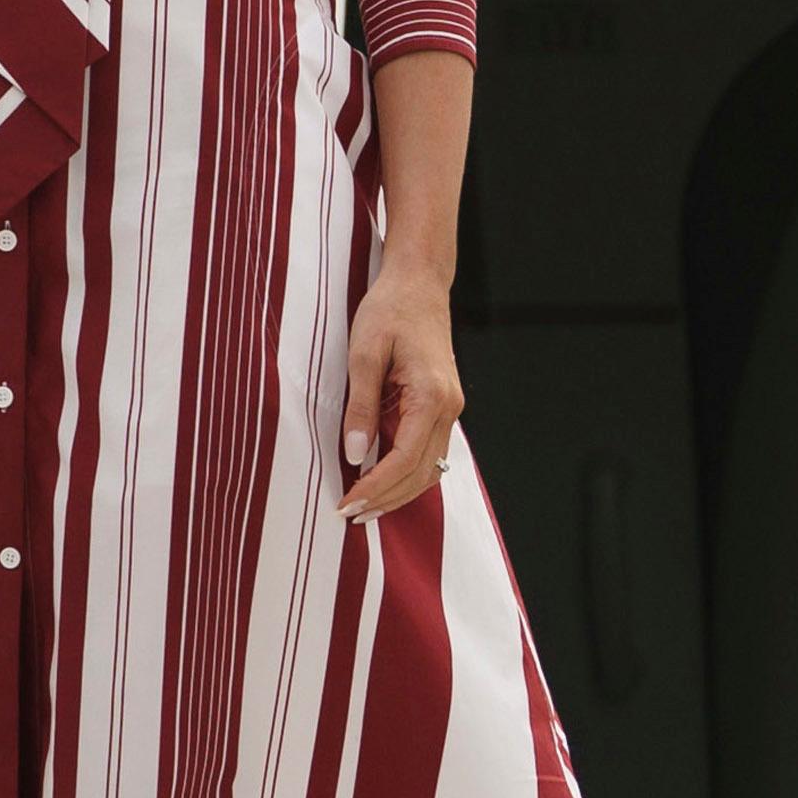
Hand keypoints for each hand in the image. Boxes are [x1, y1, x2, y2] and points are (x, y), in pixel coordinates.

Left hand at [340, 261, 462, 523]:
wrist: (418, 283)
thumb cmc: (390, 310)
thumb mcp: (364, 353)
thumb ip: (361, 406)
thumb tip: (356, 453)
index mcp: (431, 395)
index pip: (405, 459)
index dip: (376, 487)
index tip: (348, 503)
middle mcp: (448, 408)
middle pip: (421, 472)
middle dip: (386, 499)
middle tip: (349, 514)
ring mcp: (450, 408)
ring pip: (429, 468)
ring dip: (398, 492)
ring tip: (363, 507)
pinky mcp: (442, 406)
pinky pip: (429, 452)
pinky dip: (407, 473)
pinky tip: (381, 482)